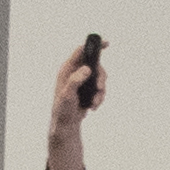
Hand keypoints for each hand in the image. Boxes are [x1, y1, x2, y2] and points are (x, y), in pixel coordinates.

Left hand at [45, 39, 101, 169]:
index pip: (81, 51)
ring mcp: (82, 81)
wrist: (66, 125)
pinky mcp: (87, 90)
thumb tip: (87, 69)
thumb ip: (75, 80)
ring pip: (100, 78)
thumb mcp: (67, 95)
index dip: (94, 45)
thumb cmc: (63, 110)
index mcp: (67, 70)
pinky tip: (93, 107)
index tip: (106, 43)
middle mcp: (75, 73)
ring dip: (101, 92)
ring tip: (95, 104)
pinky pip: (100, 89)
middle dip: (101, 78)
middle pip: (96, 65)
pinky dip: (100, 98)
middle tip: (100, 88)